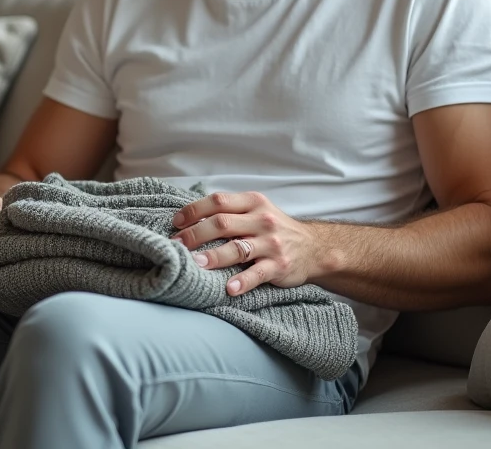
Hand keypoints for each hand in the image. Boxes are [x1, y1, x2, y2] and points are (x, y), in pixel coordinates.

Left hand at [171, 191, 315, 295]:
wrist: (314, 248)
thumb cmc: (275, 229)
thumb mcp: (257, 210)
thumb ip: (230, 211)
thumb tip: (190, 218)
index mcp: (253, 202)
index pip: (218, 201)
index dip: (194, 210)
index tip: (176, 222)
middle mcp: (262, 220)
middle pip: (222, 223)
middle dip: (195, 234)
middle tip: (176, 245)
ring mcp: (271, 244)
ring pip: (237, 249)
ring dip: (213, 257)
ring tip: (194, 265)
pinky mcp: (279, 266)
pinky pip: (257, 274)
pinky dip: (242, 282)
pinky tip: (228, 289)